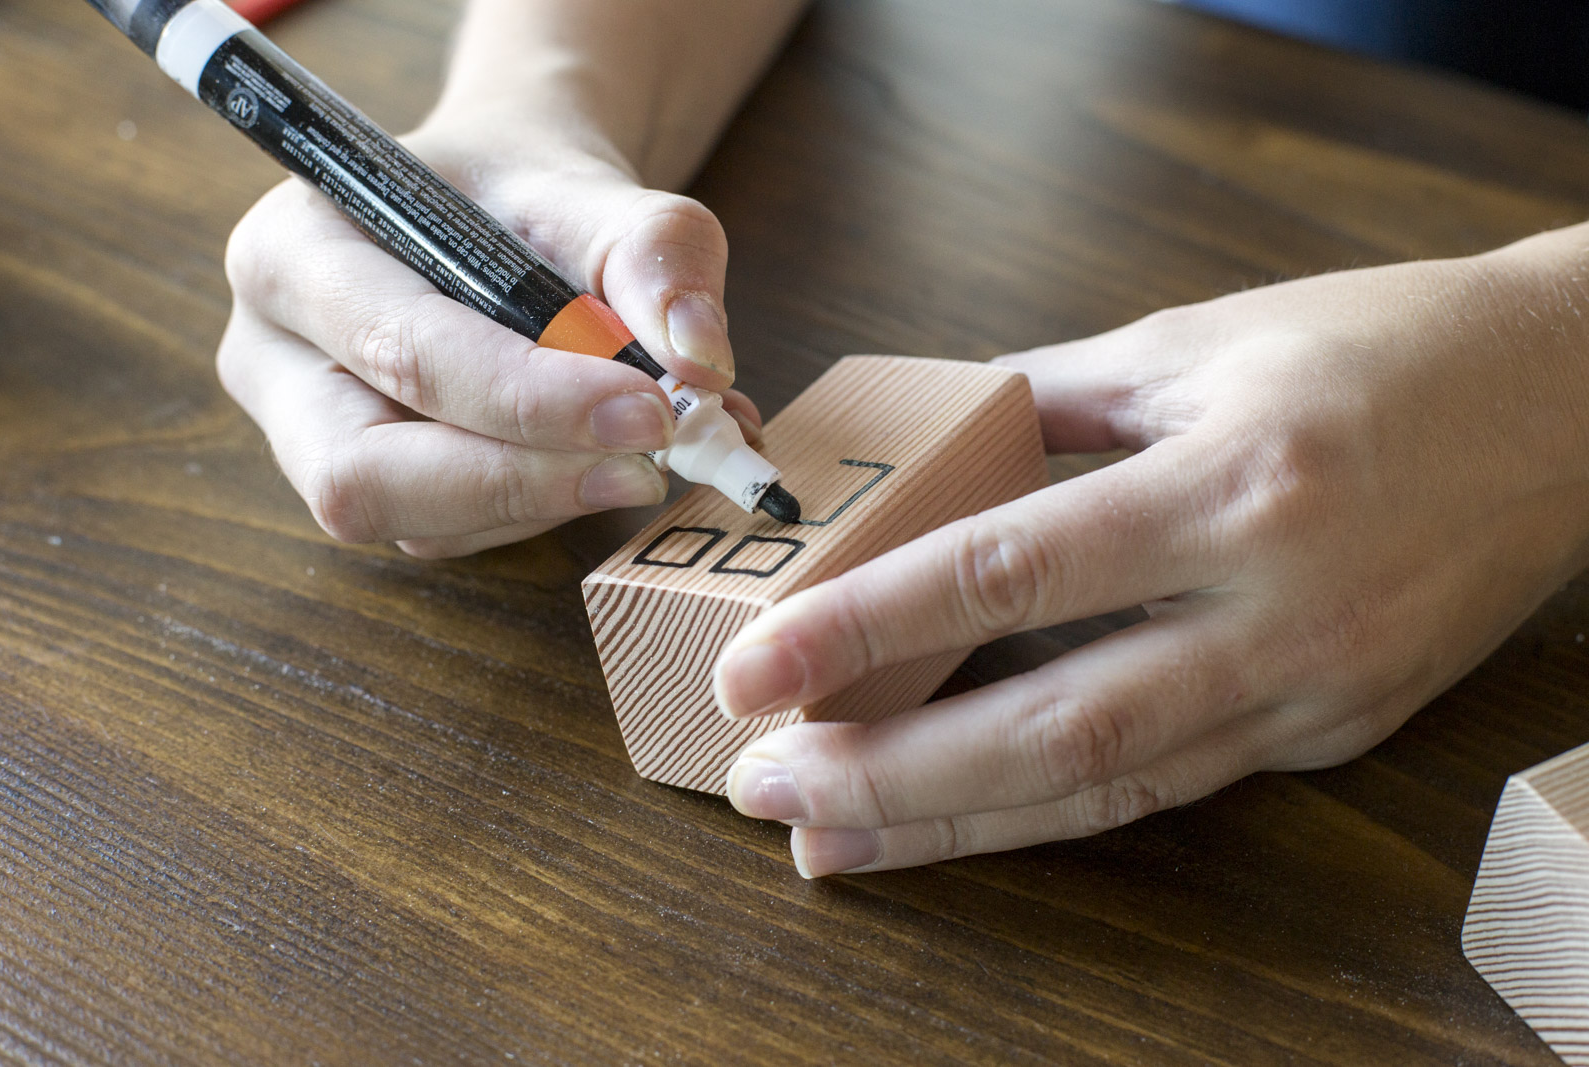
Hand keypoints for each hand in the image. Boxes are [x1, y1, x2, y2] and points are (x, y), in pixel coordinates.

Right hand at [217, 129, 763, 558]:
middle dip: (521, 480)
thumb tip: (700, 361)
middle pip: (366, 474)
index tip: (649, 409)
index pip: (401, 350)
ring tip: (652, 450)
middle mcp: (273, 357)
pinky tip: (611, 461)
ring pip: (418, 521)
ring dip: (547, 499)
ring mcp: (308, 438)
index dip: (527, 400)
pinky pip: (455, 534)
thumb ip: (657, 256)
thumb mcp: (602, 193)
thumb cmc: (530, 198)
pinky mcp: (371, 489)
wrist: (504, 214)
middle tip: (649, 462)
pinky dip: (548, 507)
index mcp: (297, 254)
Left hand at [715, 230, 1588, 876]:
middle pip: (1052, 728)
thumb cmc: (1377, 348)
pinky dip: (1050, 809)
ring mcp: (1314, 691)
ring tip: (830, 840)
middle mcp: (1278, 610)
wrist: (1574, 403)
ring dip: (953, 826)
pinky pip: (1167, 784)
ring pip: (1106, 788)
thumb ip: (1043, 400)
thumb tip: (910, 448)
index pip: (1008, 570)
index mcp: (1235, 484)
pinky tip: (958, 821)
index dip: (863, 627)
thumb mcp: (1196, 343)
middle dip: (890, 776)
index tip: (752, 670)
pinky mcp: (1332, 732)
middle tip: (766, 791)